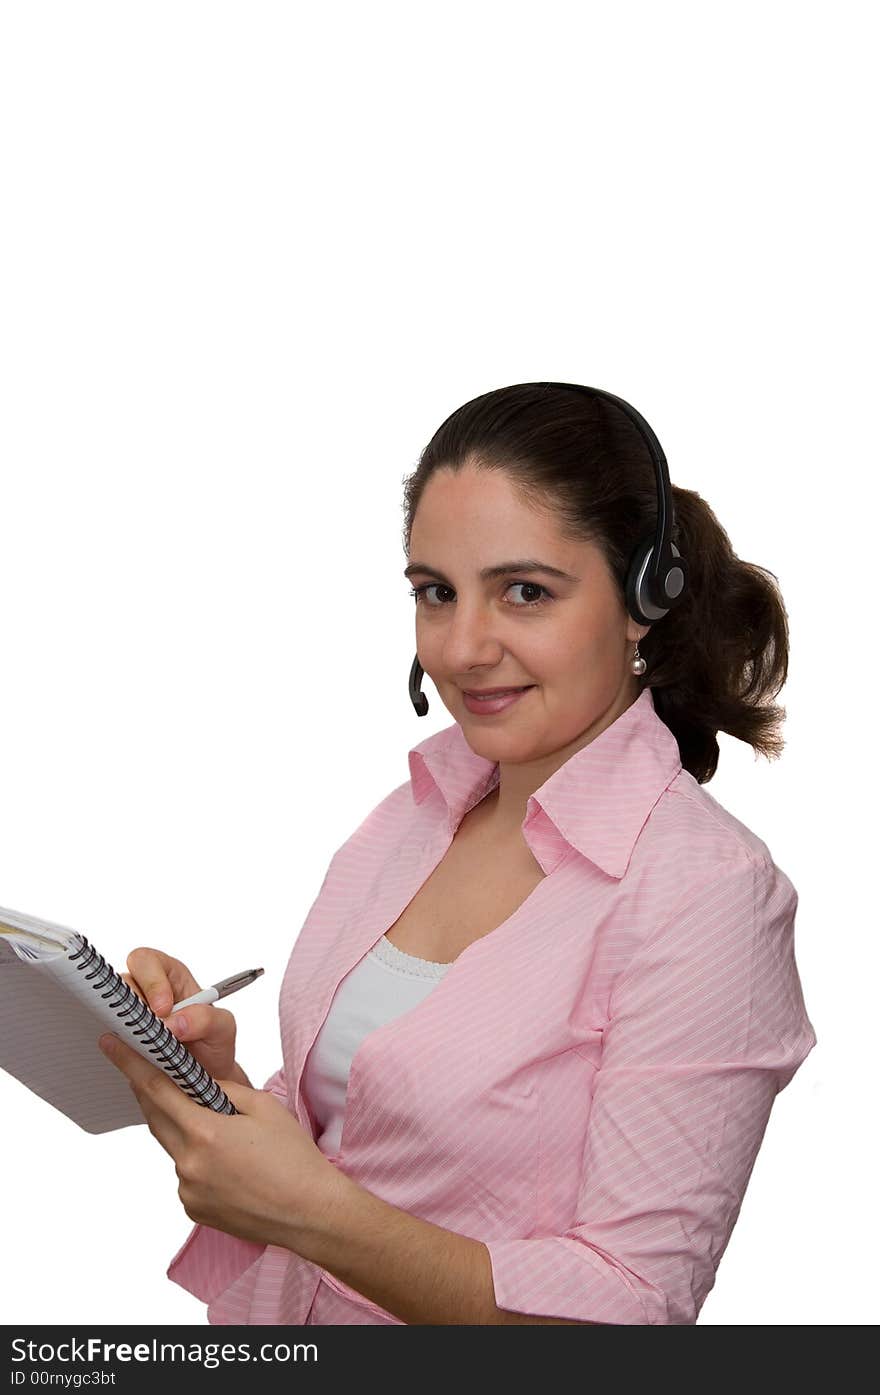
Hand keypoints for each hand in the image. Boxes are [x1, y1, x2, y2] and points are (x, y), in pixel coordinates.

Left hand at [97, 1030, 335, 1250]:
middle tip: (152, 1072)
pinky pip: (184, 1173)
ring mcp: (188, 1191)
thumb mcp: (263, 1106)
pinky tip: (226, 1160)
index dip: (131, 1065)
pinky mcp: (193, 1209)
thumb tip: (199, 1083)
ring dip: (181, 1127)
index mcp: (205, 1132)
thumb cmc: (294, 1158)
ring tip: (215, 1125)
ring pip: (172, 1146)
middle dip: (152, 1093)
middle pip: (156, 1118)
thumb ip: (222, 1090)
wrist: (310, 1212)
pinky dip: (195, 1158)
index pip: (156, 1090)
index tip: (112, 1045)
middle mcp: (188, 1164)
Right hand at [122, 945, 250, 1086]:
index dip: (151, 981)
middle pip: (121, 981)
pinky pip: (110, 1037)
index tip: (163, 1008)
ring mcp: (132, 1017)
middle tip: (151, 1029)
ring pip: (112, 1010)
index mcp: (171, 977)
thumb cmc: (213, 1042)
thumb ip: (206, 1018)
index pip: (148, 961)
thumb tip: (175, 1022)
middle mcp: (146, 993)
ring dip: (127, 1027)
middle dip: (134, 1005)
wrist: (207, 1075)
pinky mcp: (123, 1041)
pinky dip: (120, 1047)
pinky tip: (140, 1057)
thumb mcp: (223, 1027)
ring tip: (149, 1046)